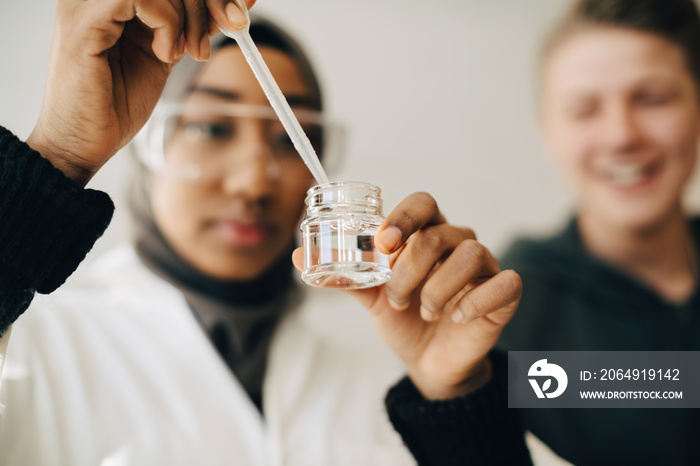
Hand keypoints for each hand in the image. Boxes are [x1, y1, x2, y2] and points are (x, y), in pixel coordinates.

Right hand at [26, 0, 254, 185]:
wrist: (84, 143)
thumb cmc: (116, 103)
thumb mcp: (166, 53)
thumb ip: (189, 24)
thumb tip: (235, 5)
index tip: (245, 4)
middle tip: (233, 24)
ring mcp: (86, 1)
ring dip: (190, 14)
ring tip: (186, 51)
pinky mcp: (83, 21)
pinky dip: (168, 23)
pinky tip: (165, 53)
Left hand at [293, 192, 521, 399]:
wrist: (428, 361)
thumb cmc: (403, 319)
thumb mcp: (371, 297)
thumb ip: (344, 275)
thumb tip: (299, 257)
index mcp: (427, 234)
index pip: (423, 203)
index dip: (404, 217)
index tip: (383, 244)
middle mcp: (458, 242)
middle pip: (438, 234)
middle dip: (409, 270)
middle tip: (396, 297)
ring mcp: (485, 265)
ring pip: (471, 254)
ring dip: (438, 288)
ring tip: (424, 310)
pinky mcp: (504, 292)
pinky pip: (503, 283)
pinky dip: (474, 301)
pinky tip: (457, 317)